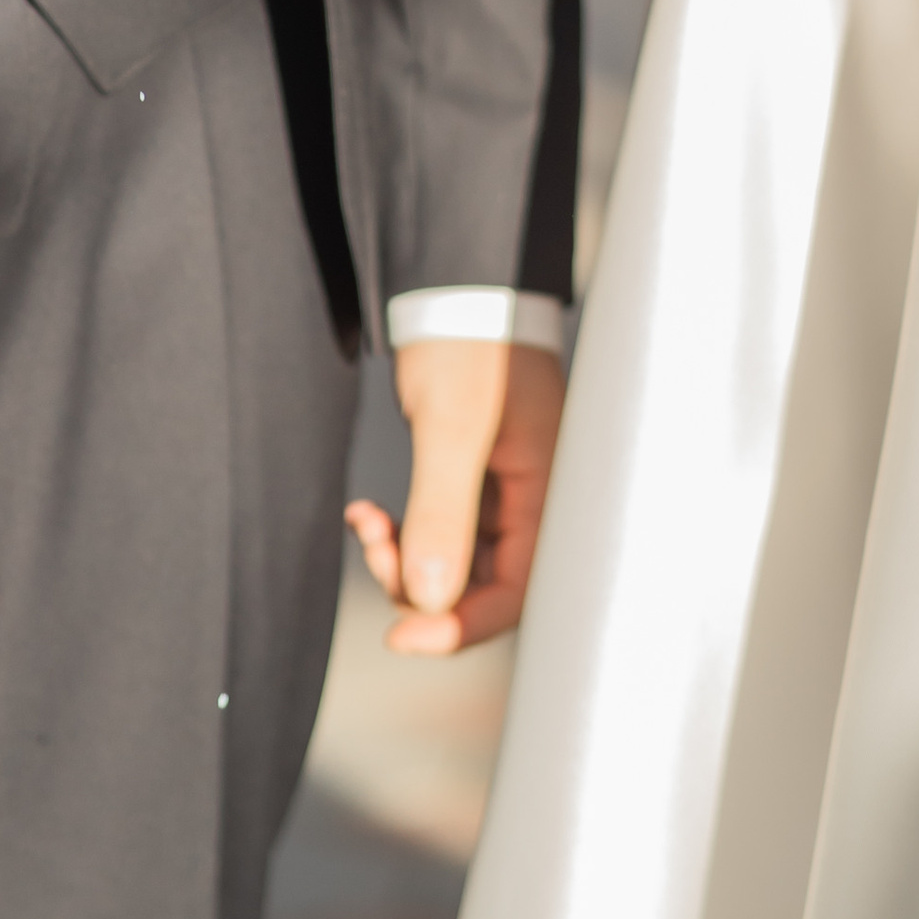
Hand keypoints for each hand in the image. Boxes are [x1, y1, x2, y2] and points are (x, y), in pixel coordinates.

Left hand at [348, 340, 564, 657]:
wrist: (454, 282)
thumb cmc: (466, 340)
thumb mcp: (450, 426)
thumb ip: (443, 514)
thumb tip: (432, 602)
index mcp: (551, 491)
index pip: (515, 593)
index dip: (458, 627)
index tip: (400, 637)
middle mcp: (537, 497)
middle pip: (484, 586)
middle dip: (422, 584)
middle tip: (375, 547)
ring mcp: (507, 488)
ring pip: (457, 563)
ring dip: (407, 558)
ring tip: (368, 521)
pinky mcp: (479, 476)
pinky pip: (444, 531)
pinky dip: (405, 531)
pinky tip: (370, 511)